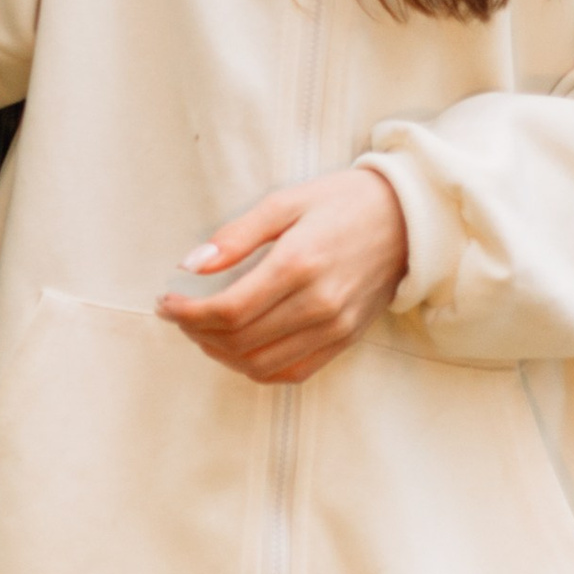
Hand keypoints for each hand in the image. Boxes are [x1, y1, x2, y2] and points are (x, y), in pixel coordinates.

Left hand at [157, 167, 409, 387]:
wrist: (408, 221)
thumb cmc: (341, 203)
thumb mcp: (285, 201)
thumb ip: (236, 236)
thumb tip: (191, 266)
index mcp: (299, 264)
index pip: (228, 310)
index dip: (187, 313)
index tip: (165, 301)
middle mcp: (318, 305)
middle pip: (239, 341)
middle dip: (197, 332)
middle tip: (178, 313)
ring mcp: (334, 329)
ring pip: (261, 365)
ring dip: (221, 355)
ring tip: (201, 331)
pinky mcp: (344, 342)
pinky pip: (291, 373)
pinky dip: (256, 368)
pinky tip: (237, 348)